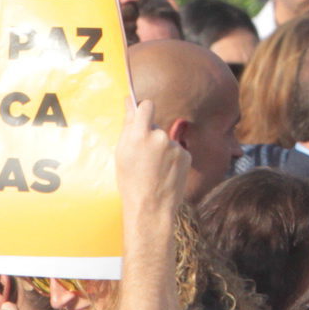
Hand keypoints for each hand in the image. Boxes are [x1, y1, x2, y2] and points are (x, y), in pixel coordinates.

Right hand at [115, 99, 189, 213]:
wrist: (151, 207)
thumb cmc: (130, 181)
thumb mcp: (122, 153)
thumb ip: (128, 125)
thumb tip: (130, 102)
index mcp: (140, 135)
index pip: (146, 105)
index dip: (143, 110)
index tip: (141, 116)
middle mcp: (159, 137)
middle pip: (155, 125)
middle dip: (150, 135)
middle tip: (143, 157)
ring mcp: (175, 146)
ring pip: (165, 140)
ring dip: (161, 149)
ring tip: (154, 169)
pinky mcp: (186, 156)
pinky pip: (176, 151)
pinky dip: (171, 159)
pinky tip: (165, 173)